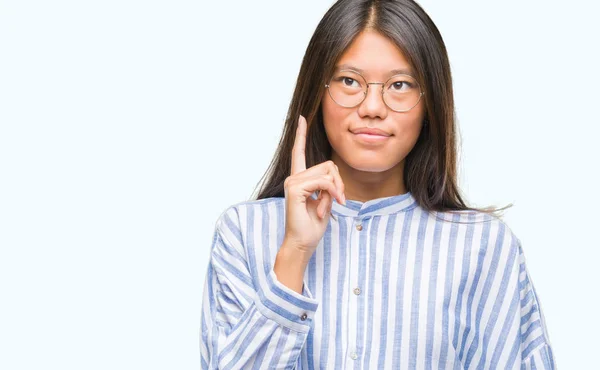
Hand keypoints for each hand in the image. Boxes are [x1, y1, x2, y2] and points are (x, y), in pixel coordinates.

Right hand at [282, 115, 345, 258]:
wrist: (303, 243)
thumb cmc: (313, 225)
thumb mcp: (325, 201)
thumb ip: (328, 185)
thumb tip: (333, 178)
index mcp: (300, 178)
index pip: (299, 152)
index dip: (301, 135)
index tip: (302, 118)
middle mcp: (294, 177)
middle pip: (328, 165)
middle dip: (339, 183)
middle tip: (338, 200)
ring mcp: (293, 181)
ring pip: (327, 173)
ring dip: (335, 191)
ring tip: (327, 207)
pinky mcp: (295, 188)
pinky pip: (323, 182)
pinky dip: (330, 194)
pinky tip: (325, 208)